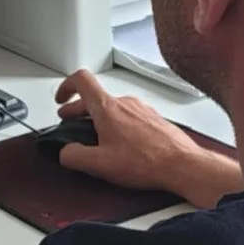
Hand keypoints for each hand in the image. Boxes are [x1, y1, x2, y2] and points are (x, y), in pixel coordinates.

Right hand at [53, 70, 242, 207]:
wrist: (182, 164)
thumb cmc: (147, 161)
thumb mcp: (100, 165)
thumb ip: (74, 156)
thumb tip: (65, 152)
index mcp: (108, 108)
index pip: (81, 80)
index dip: (65, 86)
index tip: (61, 99)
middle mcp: (125, 102)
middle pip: (95, 96)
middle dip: (78, 108)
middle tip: (69, 119)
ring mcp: (141, 108)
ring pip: (112, 106)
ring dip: (98, 116)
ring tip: (95, 134)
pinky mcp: (153, 118)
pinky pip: (129, 115)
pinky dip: (117, 123)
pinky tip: (120, 142)